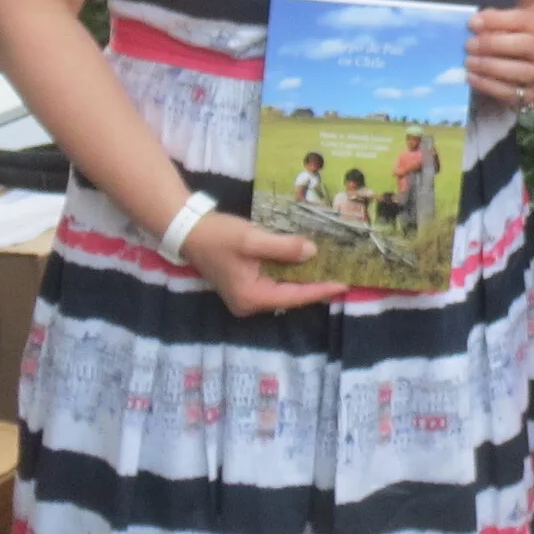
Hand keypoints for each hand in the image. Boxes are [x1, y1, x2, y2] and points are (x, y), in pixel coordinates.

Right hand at [179, 212, 350, 316]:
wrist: (189, 230)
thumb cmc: (219, 236)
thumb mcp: (253, 240)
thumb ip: (283, 248)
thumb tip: (312, 252)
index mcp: (252, 298)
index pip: (294, 297)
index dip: (320, 290)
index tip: (344, 284)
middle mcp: (250, 303)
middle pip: (290, 296)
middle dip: (315, 285)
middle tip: (343, 275)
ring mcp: (246, 295)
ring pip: (283, 289)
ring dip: (304, 278)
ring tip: (330, 269)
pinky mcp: (245, 284)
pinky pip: (274, 281)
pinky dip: (290, 273)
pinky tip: (306, 262)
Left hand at [467, 7, 533, 108]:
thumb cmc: (516, 40)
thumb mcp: (510, 26)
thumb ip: (493, 21)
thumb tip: (474, 24)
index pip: (521, 21)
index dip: (496, 21)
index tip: (472, 23)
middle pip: (524, 45)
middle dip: (493, 44)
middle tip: (469, 45)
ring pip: (519, 71)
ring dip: (490, 66)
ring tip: (468, 62)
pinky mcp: (530, 95)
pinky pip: (509, 92)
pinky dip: (487, 85)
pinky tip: (471, 77)